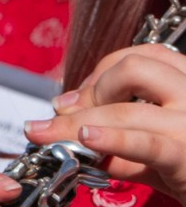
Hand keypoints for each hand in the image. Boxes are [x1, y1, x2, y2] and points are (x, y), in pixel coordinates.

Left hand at [24, 42, 185, 201]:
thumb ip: (120, 139)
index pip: (141, 56)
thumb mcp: (159, 150)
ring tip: (48, 133)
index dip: (100, 72)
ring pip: (127, 110)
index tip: (77, 97)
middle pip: (131, 71)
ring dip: (78, 123)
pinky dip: (113, 141)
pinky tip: (86, 141)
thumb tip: (67, 129)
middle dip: (88, 92)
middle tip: (60, 118)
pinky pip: (147, 144)